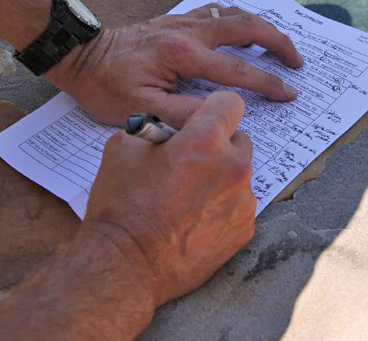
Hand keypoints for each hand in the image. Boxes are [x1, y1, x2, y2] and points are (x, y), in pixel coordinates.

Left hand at [47, 4, 302, 125]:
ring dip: (262, 27)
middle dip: (278, 43)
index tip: (290, 93)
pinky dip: (237, 18)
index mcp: (184, 55)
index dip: (267, 84)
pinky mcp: (176, 19)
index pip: (237, 71)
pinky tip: (242, 28)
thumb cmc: (106, 85)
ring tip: (278, 45)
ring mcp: (183, 20)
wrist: (81, 55)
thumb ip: (185, 113)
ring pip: (234, 14)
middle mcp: (189, 31)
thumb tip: (222, 114)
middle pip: (247, 27)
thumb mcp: (142, 109)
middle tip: (297, 61)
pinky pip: (216, 11)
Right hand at [84, 91, 255, 304]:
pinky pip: (240, 202)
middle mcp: (233, 167)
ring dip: (221, 175)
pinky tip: (196, 217)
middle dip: (217, 144)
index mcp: (205, 140)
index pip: (230, 102)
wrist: (127, 265)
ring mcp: (243, 201)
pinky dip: (224, 203)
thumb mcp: (124, 147)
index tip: (201, 120)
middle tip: (190, 162)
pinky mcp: (244, 228)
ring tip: (189, 195)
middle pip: (238, 138)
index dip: (213, 108)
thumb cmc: (122, 206)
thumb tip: (168, 130)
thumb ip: (155, 128)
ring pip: (239, 172)